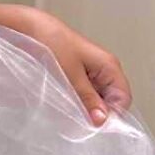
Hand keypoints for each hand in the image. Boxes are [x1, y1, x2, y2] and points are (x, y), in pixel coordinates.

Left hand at [7, 7, 131, 126]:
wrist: (31, 27)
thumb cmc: (52, 43)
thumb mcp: (71, 74)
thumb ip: (87, 98)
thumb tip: (102, 120)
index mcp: (109, 66)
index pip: (123, 99)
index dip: (113, 115)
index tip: (94, 127)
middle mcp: (105, 70)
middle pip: (112, 101)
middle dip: (99, 114)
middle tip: (81, 124)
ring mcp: (93, 72)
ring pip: (98, 99)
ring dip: (87, 109)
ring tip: (72, 115)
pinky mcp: (80, 75)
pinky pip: (86, 94)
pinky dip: (79, 102)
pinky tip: (67, 106)